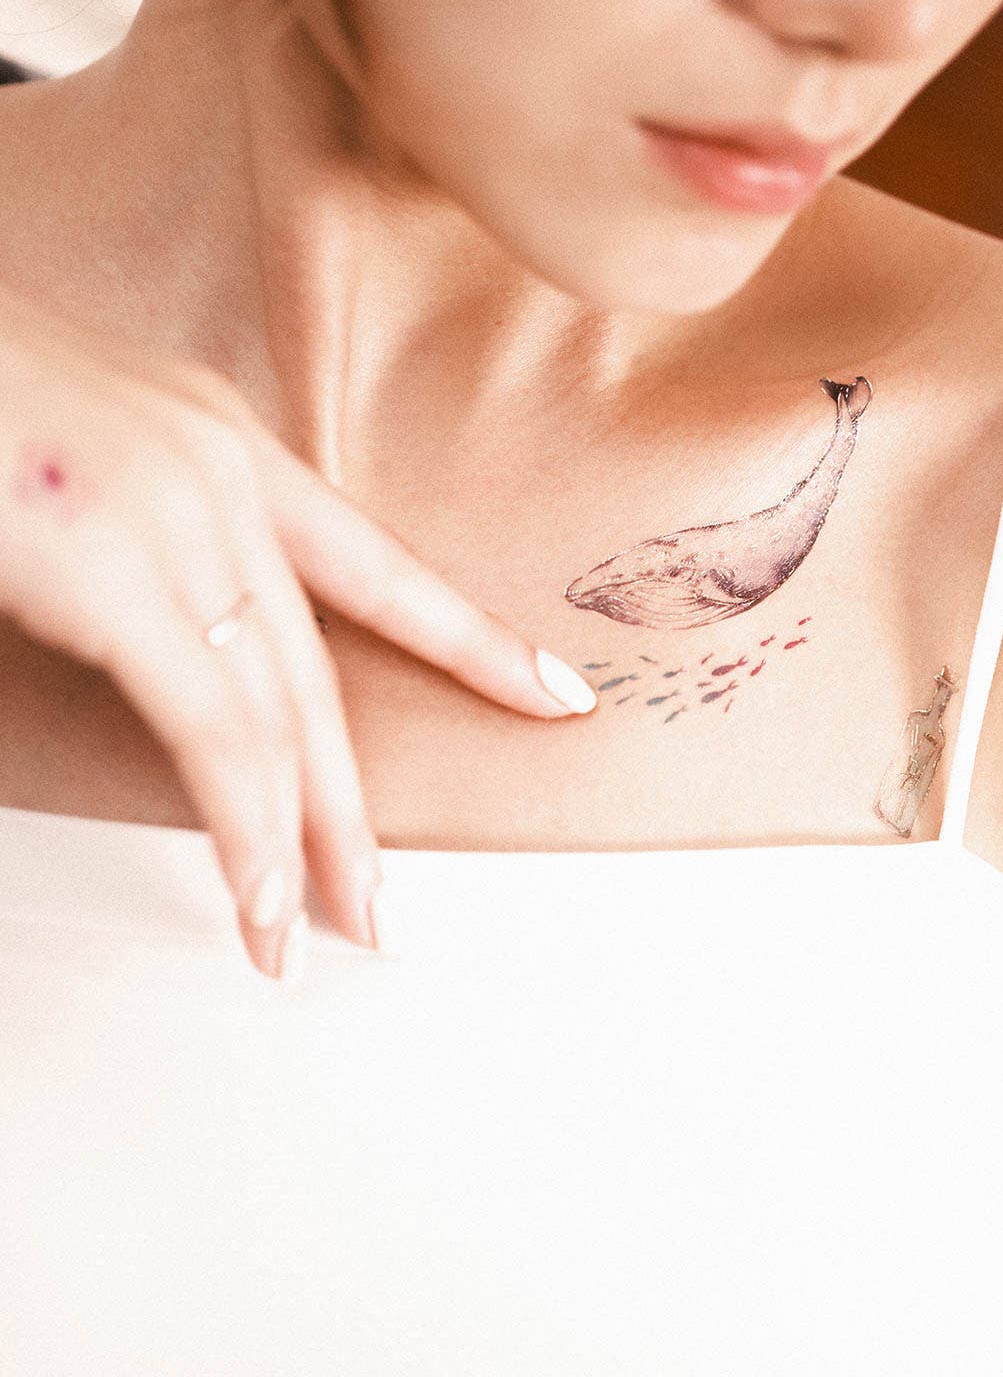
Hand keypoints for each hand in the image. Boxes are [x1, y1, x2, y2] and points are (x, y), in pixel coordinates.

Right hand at [0, 278, 596, 982]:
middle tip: (378, 901)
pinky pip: (210, 728)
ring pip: (276, 714)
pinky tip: (257, 899)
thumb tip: (160, 651)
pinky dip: (239, 828)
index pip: (376, 566)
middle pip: (324, 672)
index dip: (470, 638)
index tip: (549, 689)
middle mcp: (222, 471)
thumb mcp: (79, 478)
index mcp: (223, 443)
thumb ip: (139, 557)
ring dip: (297, 842)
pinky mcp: (114, 563)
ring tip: (315, 932)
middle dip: (353, 803)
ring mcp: (176, 512)